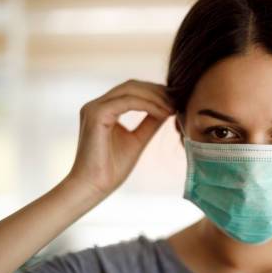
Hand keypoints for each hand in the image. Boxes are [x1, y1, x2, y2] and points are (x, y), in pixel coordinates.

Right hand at [66, 79, 173, 196]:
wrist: (93, 186)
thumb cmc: (111, 169)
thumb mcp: (137, 141)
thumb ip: (149, 123)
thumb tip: (168, 109)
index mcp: (103, 110)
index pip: (131, 90)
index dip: (155, 92)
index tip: (175, 101)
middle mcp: (96, 105)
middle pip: (131, 86)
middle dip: (157, 91)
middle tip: (178, 101)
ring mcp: (94, 108)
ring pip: (130, 90)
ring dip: (155, 97)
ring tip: (173, 108)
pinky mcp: (96, 114)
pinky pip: (127, 101)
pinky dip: (148, 105)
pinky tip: (163, 113)